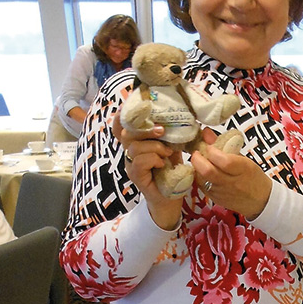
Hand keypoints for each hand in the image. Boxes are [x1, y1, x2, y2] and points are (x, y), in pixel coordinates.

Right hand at [111, 112, 181, 230]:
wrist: (171, 197)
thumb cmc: (171, 170)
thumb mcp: (171, 147)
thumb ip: (169, 134)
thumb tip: (180, 115)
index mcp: (137, 141)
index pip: (121, 125)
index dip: (124, 115)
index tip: (136, 106)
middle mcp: (129, 151)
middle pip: (126, 132)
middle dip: (145, 128)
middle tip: (162, 131)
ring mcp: (130, 164)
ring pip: (134, 147)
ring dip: (155, 147)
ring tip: (167, 153)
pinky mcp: (135, 175)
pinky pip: (139, 162)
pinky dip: (153, 159)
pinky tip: (162, 164)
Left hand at [190, 129, 271, 220]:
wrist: (260, 200)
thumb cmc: (253, 176)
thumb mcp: (243, 159)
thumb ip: (223, 145)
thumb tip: (206, 133)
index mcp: (244, 169)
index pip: (225, 161)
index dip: (213, 151)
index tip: (209, 146)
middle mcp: (233, 183)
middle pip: (209, 172)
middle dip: (198, 159)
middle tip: (197, 153)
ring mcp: (223, 193)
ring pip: (202, 179)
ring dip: (197, 168)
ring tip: (199, 162)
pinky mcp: (216, 200)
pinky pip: (202, 187)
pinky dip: (199, 177)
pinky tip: (202, 172)